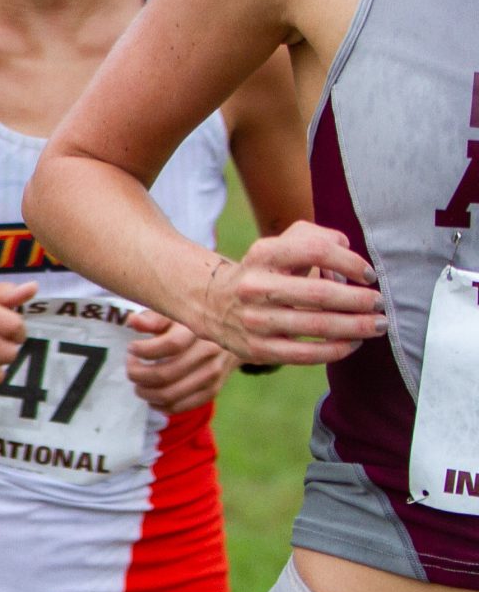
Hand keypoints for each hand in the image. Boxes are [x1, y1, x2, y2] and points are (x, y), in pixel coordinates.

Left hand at [124, 310, 233, 415]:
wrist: (230, 338)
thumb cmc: (191, 325)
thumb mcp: (174, 315)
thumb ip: (153, 319)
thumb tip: (132, 321)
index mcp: (197, 331)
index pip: (170, 345)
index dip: (144, 350)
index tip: (131, 348)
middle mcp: (208, 353)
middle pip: (165, 374)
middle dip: (138, 374)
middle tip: (130, 368)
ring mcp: (212, 374)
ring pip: (171, 394)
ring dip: (146, 392)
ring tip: (137, 382)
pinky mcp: (212, 390)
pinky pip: (182, 406)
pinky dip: (160, 405)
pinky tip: (150, 396)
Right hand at [194, 223, 385, 365]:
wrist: (212, 303)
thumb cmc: (263, 272)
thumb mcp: (277, 245)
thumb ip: (313, 237)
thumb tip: (348, 250)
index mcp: (263, 254)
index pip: (316, 251)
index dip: (351, 262)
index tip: (369, 275)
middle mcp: (255, 286)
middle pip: (321, 293)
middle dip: (360, 300)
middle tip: (380, 304)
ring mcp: (254, 320)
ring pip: (317, 326)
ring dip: (356, 327)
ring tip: (377, 325)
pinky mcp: (256, 349)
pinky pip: (305, 354)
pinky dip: (336, 350)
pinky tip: (353, 343)